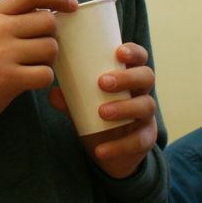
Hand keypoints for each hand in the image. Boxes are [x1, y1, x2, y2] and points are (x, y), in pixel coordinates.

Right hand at [0, 0, 77, 120]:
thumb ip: (14, 15)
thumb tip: (53, 6)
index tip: (70, 4)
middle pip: (47, 21)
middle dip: (51, 35)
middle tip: (40, 46)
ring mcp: (3, 54)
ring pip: (50, 47)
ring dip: (48, 58)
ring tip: (31, 64)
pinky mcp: (10, 78)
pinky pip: (46, 73)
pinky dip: (43, 78)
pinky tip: (29, 79)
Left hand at [49, 42, 157, 178]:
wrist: (107, 149)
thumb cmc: (95, 114)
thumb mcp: (81, 103)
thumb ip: (69, 97)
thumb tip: (54, 93)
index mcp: (128, 76)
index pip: (139, 57)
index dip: (133, 52)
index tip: (118, 52)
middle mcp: (142, 92)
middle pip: (146, 76)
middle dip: (127, 77)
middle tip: (102, 82)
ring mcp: (147, 115)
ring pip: (146, 106)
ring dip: (124, 108)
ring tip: (102, 112)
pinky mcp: (147, 138)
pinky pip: (139, 140)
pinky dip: (119, 146)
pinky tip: (101, 150)